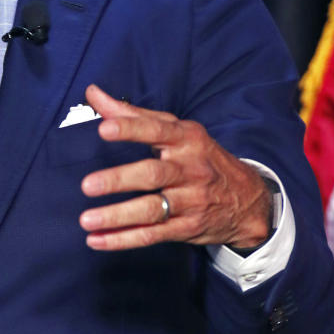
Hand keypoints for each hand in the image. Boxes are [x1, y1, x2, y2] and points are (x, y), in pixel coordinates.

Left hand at [78, 84, 272, 251]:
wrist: (247, 200)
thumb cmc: (200, 158)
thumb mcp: (177, 131)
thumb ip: (133, 115)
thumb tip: (93, 93)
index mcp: (186, 140)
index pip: (157, 131)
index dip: (131, 129)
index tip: (104, 128)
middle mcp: (190, 170)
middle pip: (153, 174)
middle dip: (119, 179)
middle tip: (87, 184)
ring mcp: (190, 201)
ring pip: (152, 209)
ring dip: (117, 215)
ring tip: (86, 220)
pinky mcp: (186, 228)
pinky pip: (152, 235)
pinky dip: (122, 239)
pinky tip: (95, 240)